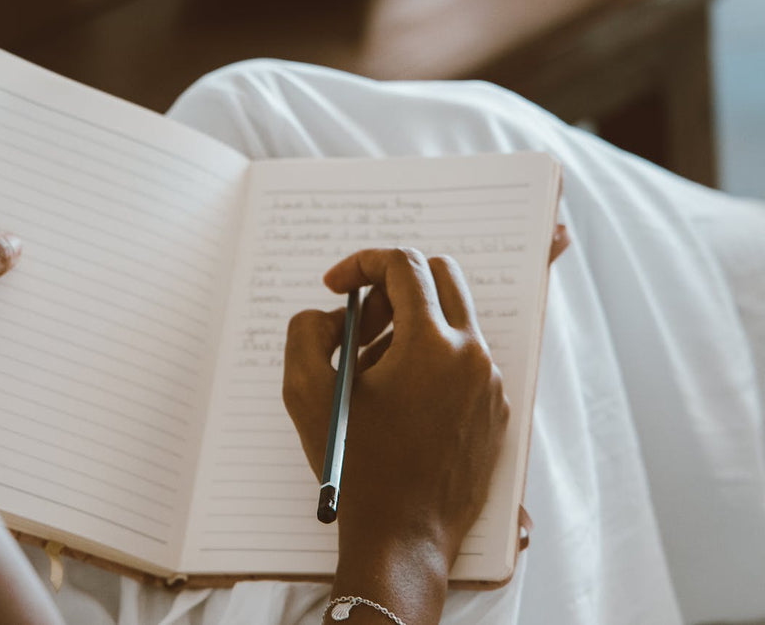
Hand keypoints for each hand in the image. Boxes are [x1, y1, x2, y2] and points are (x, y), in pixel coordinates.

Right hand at [284, 248, 509, 622]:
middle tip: (359, 319)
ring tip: (370, 369)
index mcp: (432, 344)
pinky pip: (463, 359)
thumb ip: (307, 330)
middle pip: (439, 276)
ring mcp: (489, 383)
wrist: (403, 538)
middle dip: (392, 285)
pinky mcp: (494, 410)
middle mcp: (472, 355)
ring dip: (409, 323)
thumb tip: (332, 313)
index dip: (361, 263)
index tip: (336, 286)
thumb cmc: (355, 468)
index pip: (403, 265)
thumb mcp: (307, 393)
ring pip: (453, 319)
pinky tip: (397, 398)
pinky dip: (429, 357)